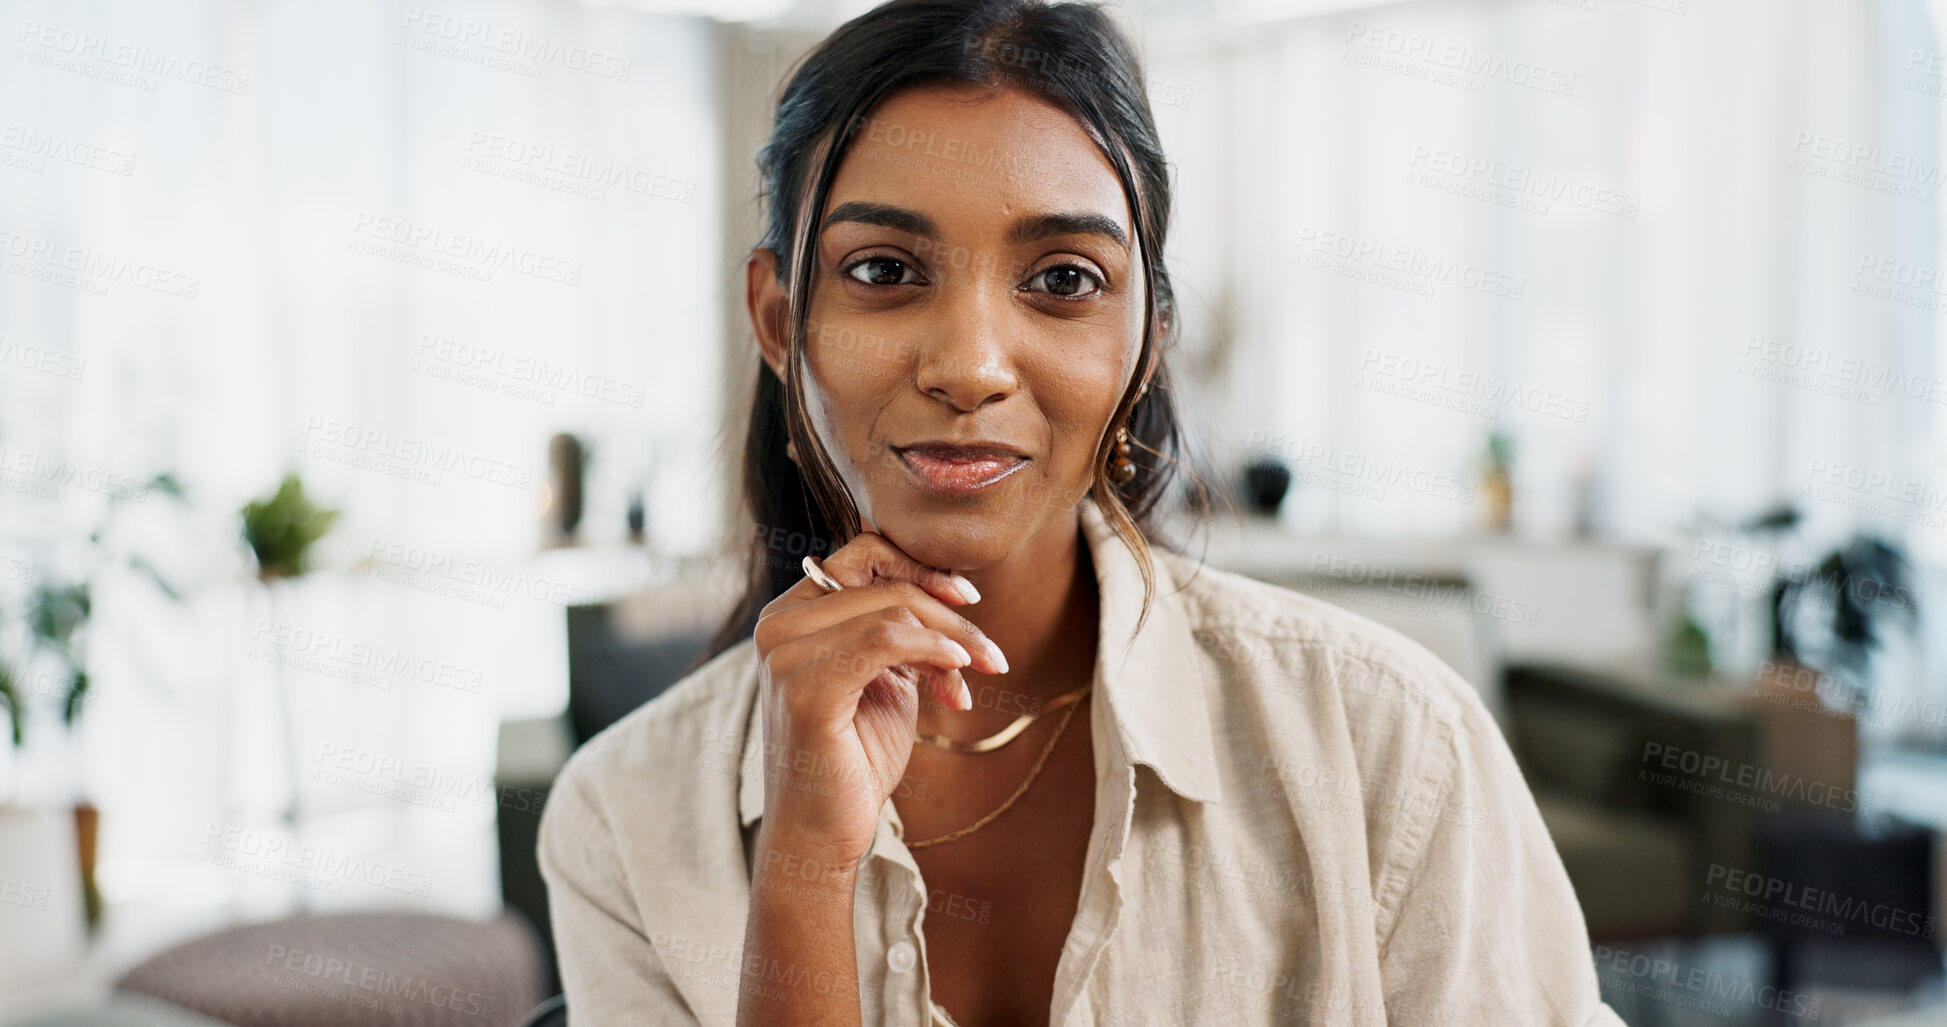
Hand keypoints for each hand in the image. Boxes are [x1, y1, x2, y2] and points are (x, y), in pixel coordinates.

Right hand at [749, 531, 1008, 871]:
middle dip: (952, 616)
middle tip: (992, 655)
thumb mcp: (884, 679)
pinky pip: (885, 640)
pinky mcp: (805, 690)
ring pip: (893, 610)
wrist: (822, 834)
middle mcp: (778, 627)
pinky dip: (932, 650)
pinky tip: (957, 674)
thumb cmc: (854, 759)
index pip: (861, 555)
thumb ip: (900, 633)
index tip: (968, 600)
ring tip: (980, 673)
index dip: (921, 568)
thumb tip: (951, 596)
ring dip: (952, 639)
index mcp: (790, 616)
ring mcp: (785, 656)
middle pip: (886, 585)